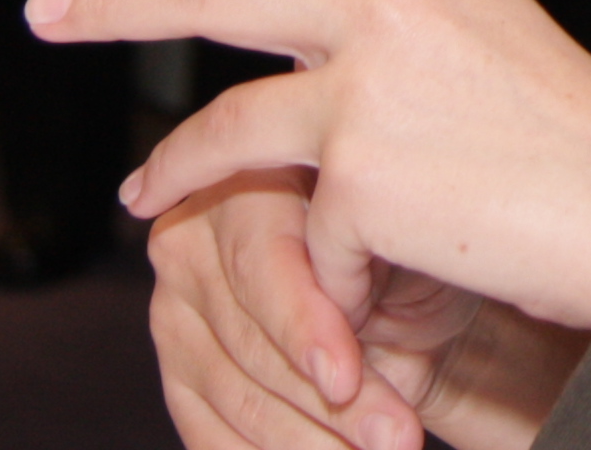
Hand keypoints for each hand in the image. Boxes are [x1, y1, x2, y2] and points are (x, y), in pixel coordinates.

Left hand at [29, 0, 590, 340]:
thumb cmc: (584, 158)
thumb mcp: (488, 56)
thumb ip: (400, 38)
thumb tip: (299, 48)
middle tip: (46, 12)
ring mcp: (372, 79)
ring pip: (232, 125)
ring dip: (178, 169)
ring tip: (142, 199)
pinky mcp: (363, 168)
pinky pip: (304, 233)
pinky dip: (318, 278)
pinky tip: (339, 309)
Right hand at [149, 173, 590, 449]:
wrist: (411, 293)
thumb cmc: (413, 247)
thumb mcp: (406, 236)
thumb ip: (368, 254)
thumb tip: (355, 314)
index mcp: (249, 169)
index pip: (259, 260)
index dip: (301, 326)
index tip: (345, 378)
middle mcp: (194, 233)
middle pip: (247, 337)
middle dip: (328, 401)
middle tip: (394, 437)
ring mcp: (177, 305)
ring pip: (234, 392)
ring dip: (309, 440)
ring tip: (380, 449)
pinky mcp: (180, 369)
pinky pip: (209, 428)